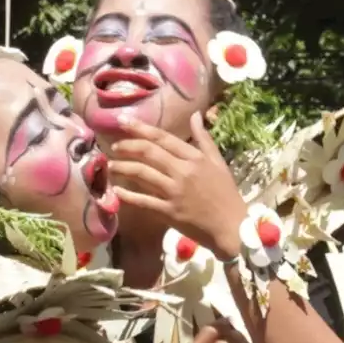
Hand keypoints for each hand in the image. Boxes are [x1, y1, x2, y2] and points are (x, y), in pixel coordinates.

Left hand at [108, 111, 248, 259]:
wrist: (232, 227)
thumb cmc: (226, 194)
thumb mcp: (218, 162)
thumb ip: (204, 139)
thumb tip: (196, 116)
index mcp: (195, 158)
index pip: (163, 138)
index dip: (140, 128)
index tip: (123, 122)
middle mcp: (183, 171)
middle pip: (148, 152)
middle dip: (127, 146)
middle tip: (114, 145)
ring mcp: (174, 192)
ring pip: (142, 174)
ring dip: (123, 167)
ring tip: (111, 165)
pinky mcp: (169, 212)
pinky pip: (143, 201)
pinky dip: (128, 195)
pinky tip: (116, 190)